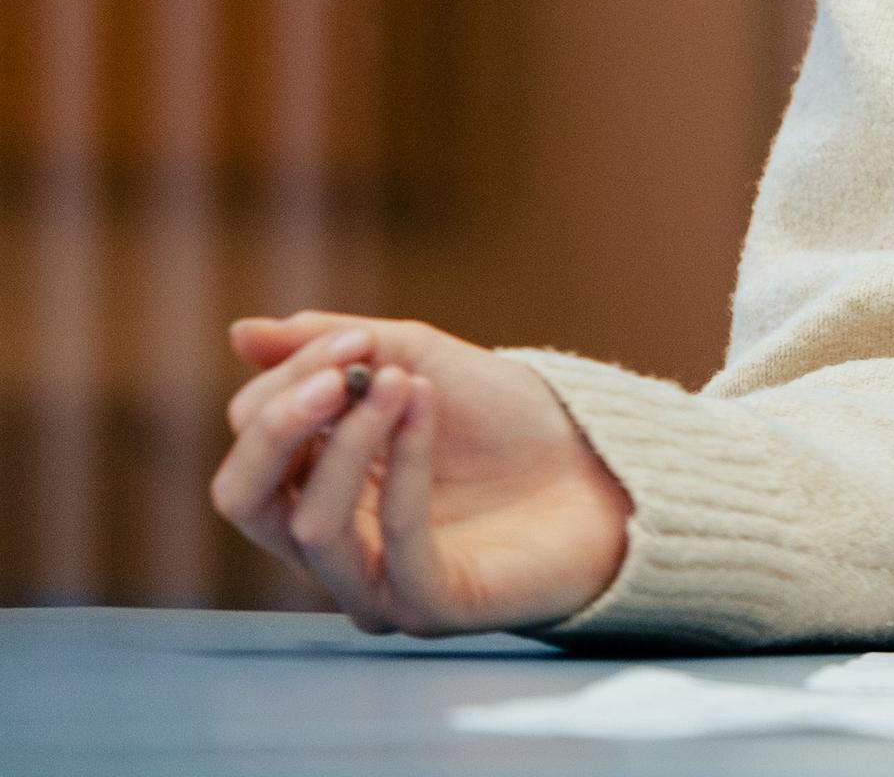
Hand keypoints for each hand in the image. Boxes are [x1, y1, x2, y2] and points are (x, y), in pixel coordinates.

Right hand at [213, 310, 631, 631]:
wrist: (603, 468)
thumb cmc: (507, 423)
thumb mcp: (422, 361)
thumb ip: (336, 347)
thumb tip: (241, 333)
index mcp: (311, 485)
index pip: (253, 440)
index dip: (288, 383)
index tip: (354, 338)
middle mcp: (328, 544)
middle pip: (244, 498)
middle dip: (279, 427)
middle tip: (342, 374)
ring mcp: (374, 585)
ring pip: (312, 525)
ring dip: (351, 442)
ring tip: (405, 384)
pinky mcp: (430, 608)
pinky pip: (396, 547)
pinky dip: (407, 468)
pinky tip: (428, 408)